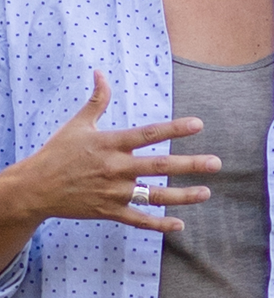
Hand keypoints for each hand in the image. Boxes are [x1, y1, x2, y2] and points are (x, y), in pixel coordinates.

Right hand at [0, 70, 218, 233]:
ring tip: (206, 193)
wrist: (34, 188)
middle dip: (189, 164)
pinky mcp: (108, 211)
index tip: (198, 125)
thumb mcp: (78, 124)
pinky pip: (138, 219)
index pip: (148, 134)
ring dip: (182, 196)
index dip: (173, 129)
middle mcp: (115, 168)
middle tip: (216, 164)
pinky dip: (158, 224)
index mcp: (110, 143)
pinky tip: (180, 225)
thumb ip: (97, 100)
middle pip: (159, 165)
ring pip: (153, 195)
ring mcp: (113, 192)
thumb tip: (100, 72)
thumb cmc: (58, 153)